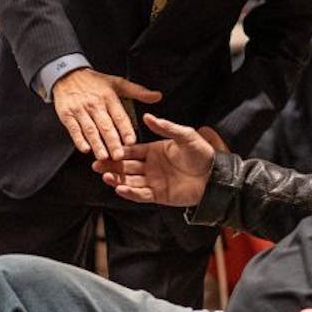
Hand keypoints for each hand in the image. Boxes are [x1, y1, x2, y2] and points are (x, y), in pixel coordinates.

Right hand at [51, 68, 160, 159]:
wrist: (67, 74)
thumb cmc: (94, 82)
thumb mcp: (117, 82)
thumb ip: (138, 91)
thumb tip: (157, 96)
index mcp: (109, 97)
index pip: (119, 116)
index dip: (125, 129)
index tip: (131, 141)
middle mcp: (95, 104)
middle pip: (105, 125)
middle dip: (112, 141)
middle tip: (119, 155)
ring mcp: (80, 110)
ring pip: (90, 129)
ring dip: (97, 144)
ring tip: (103, 156)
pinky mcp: (67, 115)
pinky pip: (74, 129)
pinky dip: (79, 140)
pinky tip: (85, 149)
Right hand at [94, 113, 214, 206]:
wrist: (215, 176)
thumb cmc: (203, 154)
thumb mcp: (185, 136)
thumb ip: (166, 127)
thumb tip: (147, 116)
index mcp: (154, 150)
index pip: (132, 150)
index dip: (119, 149)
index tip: (106, 147)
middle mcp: (151, 166)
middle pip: (126, 166)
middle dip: (111, 165)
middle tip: (96, 164)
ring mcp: (153, 181)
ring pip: (130, 180)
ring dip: (117, 179)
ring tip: (105, 176)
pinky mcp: (159, 195)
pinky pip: (141, 194)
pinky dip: (130, 192)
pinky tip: (120, 188)